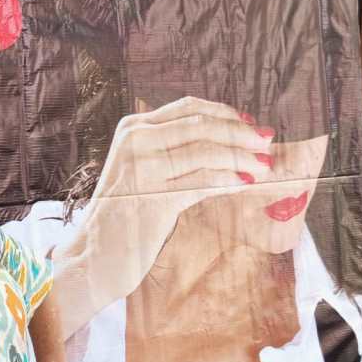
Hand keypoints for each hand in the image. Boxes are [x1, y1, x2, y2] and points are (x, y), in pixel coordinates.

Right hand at [52, 96, 275, 337]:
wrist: (93, 254)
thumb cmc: (124, 214)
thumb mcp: (141, 171)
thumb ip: (170, 150)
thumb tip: (227, 139)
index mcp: (132, 128)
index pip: (189, 108)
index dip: (226, 113)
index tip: (251, 123)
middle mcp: (134, 140)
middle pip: (202, 126)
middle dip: (241, 133)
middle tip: (268, 143)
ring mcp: (141, 167)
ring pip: (206, 151)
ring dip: (242, 158)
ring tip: (265, 166)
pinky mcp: (152, 197)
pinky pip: (202, 182)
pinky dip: (229, 180)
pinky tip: (246, 183)